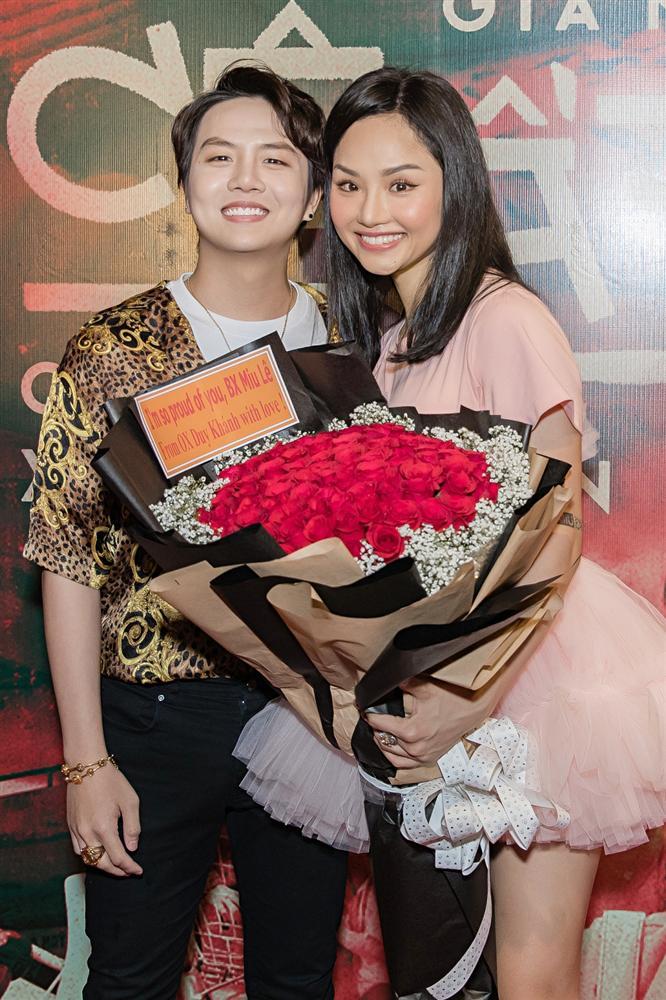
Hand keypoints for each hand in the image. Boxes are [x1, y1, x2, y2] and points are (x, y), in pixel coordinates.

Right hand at [67, 764, 142, 876]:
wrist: (86, 766)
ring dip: (102, 866)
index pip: (118, 858)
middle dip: (117, 871)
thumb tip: (132, 848)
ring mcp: (76, 830)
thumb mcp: (130, 801)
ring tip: (116, 865)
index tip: (138, 871)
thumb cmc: (110, 780)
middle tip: (129, 871)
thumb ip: (132, 827)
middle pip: (102, 864)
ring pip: (88, 859)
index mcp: (104, 828)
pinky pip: (78, 849)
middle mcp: (87, 832)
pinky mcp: (70, 826)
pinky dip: (89, 857)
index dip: (130, 867)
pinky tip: (99, 853)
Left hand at [365, 675, 504, 769]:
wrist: (472, 708)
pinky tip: (390, 747)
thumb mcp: (424, 687)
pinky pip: (404, 764)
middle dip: (375, 728)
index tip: (364, 709)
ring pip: (391, 755)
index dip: (370, 716)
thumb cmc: (451, 697)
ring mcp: (423, 756)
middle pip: (383, 741)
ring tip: (378, 731)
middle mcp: (416, 748)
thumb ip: (402, 684)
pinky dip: (394, 756)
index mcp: (412, 731)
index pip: (380, 725)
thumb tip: (386, 681)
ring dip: (382, 743)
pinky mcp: (429, 759)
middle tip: (371, 718)